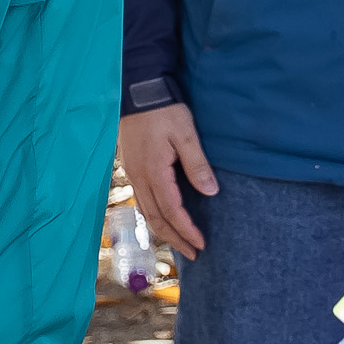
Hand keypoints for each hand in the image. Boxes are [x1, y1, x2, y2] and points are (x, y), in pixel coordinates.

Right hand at [118, 104, 215, 259]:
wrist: (138, 90)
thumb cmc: (164, 110)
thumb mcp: (185, 134)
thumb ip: (197, 164)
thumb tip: (211, 192)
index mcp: (153, 170)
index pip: (170, 209)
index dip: (187, 229)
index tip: (202, 243)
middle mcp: (139, 175)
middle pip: (155, 216)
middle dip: (174, 238)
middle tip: (193, 253)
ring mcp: (132, 171)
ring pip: (145, 209)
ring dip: (162, 229)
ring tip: (179, 241)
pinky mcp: (131, 165)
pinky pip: (141, 198)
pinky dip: (153, 214)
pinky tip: (162, 216)